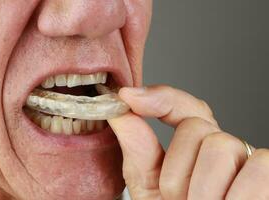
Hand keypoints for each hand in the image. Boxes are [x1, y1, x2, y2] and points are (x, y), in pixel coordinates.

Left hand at [108, 85, 268, 199]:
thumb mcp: (151, 189)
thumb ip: (139, 151)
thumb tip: (120, 114)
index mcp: (195, 149)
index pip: (183, 108)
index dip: (159, 98)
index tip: (128, 98)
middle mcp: (223, 149)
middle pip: (198, 128)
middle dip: (178, 172)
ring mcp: (250, 161)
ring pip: (221, 145)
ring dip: (202, 189)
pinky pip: (258, 168)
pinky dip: (235, 197)